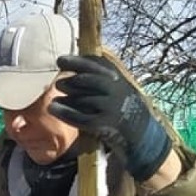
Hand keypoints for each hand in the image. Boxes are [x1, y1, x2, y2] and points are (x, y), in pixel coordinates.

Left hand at [49, 54, 171, 181]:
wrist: (142, 135)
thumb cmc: (122, 109)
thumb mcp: (118, 89)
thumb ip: (100, 78)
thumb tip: (72, 66)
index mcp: (118, 78)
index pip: (97, 64)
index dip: (77, 61)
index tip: (61, 60)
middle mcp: (117, 89)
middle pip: (89, 80)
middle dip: (71, 80)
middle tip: (58, 84)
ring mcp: (112, 107)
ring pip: (83, 99)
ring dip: (66, 98)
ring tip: (54, 100)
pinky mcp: (105, 124)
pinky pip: (81, 118)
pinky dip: (65, 113)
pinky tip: (53, 109)